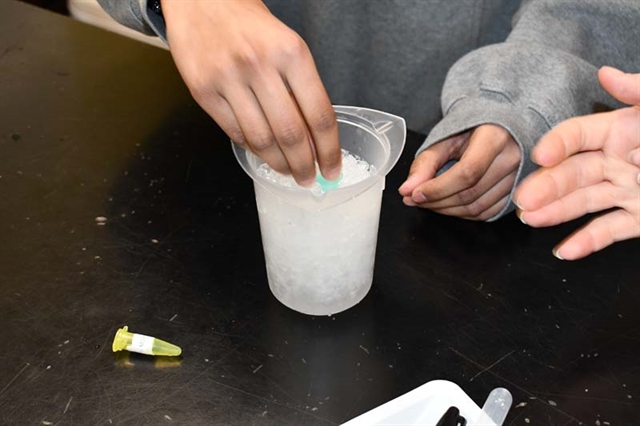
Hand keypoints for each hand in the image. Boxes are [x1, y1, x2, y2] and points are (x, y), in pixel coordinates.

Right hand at [161, 0, 340, 184]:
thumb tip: (316, 139)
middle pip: (291, 134)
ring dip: (278, 163)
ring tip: (287, 171)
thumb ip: (302, 88)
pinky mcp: (203, 91)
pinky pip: (234, 133)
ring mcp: (228, 79)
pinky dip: (252, 148)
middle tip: (309, 178)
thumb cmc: (250, 24)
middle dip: (304, 165)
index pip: (319, 115)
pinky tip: (262, 151)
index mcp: (291, 52)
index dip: (329, 150)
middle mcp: (260, 65)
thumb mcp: (288, 45)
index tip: (332, 169)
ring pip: (261, 140)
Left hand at [399, 124, 520, 219]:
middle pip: (470, 193)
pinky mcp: (516, 193)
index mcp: (495, 137)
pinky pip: (486, 213)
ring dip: (446, 210)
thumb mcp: (445, 139)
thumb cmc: (472, 131)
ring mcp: (518, 178)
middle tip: (413, 198)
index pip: (467, 172)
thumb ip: (425, 163)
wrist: (500, 128)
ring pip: (477, 207)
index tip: (415, 194)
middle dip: (436, 201)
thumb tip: (407, 189)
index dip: (438, 188)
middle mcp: (512, 158)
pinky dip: (462, 214)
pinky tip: (447, 204)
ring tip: (427, 201)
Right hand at [514, 67, 639, 259]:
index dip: (556, 145)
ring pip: (584, 202)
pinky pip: (610, 230)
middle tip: (524, 202)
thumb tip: (606, 74)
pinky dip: (587, 242)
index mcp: (623, 130)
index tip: (540, 156)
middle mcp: (619, 161)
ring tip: (530, 221)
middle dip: (546, 186)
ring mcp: (628, 191)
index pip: (577, 136)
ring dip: (556, 212)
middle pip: (573, 172)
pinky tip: (565, 250)